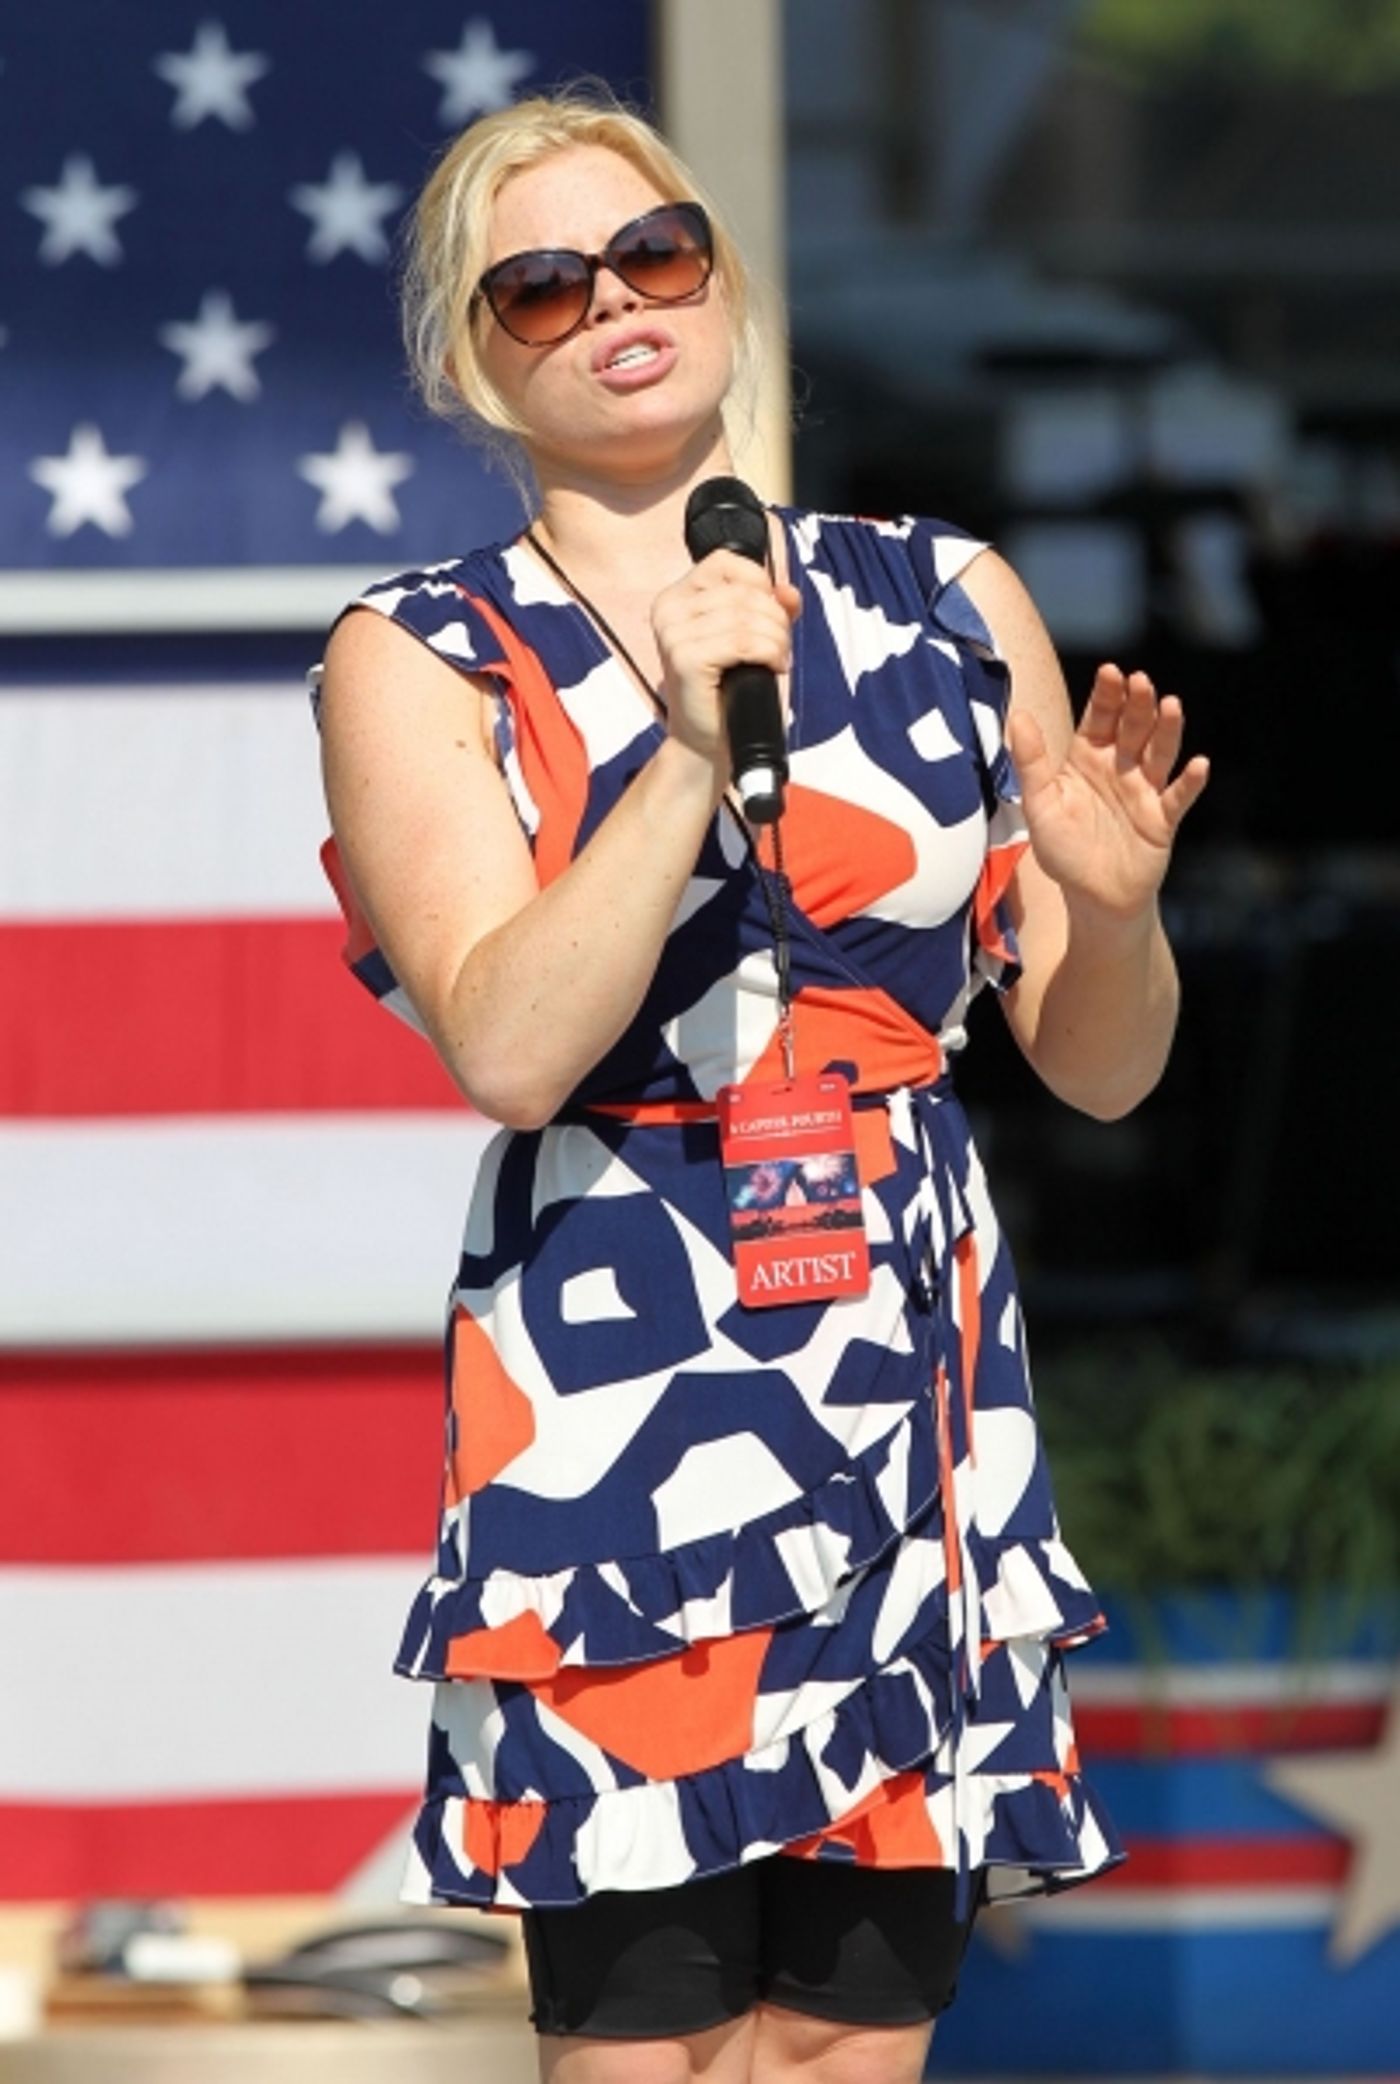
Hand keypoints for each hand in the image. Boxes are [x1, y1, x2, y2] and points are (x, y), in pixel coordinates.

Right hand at [651, 551, 800, 784]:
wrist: (708, 742)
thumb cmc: (728, 689)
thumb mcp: (751, 637)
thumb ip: (770, 606)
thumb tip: (788, 591)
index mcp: (676, 597)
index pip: (727, 561)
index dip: (761, 583)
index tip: (772, 614)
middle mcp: (668, 610)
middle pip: (743, 591)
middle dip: (776, 619)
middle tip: (780, 649)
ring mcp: (672, 634)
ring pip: (747, 616)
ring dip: (776, 639)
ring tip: (776, 660)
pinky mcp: (685, 659)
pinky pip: (743, 641)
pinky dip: (768, 653)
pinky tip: (772, 668)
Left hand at [1006, 664, 1208, 918]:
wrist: (1091, 898)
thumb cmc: (1063, 850)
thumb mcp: (1040, 805)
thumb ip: (1031, 762)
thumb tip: (1017, 716)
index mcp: (1088, 757)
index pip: (1099, 718)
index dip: (1106, 695)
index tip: (1111, 671)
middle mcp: (1120, 767)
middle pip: (1133, 727)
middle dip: (1138, 704)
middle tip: (1141, 681)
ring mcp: (1144, 791)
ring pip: (1159, 753)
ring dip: (1168, 730)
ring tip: (1172, 705)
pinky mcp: (1162, 820)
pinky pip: (1178, 798)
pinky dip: (1190, 782)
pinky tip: (1199, 765)